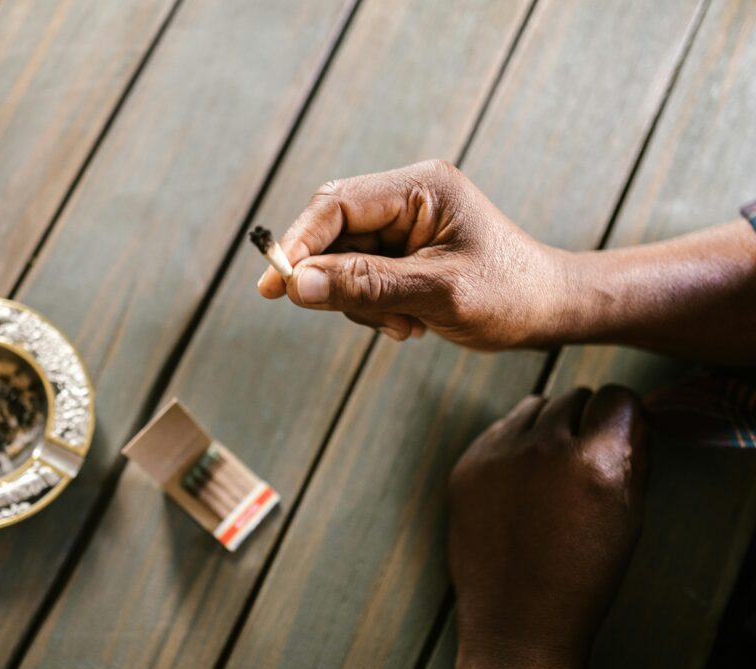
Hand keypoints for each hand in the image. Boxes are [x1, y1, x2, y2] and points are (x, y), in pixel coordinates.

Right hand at [257, 160, 572, 348]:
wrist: (551, 312)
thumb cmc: (511, 295)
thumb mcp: (438, 293)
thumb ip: (366, 286)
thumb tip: (298, 286)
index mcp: (420, 187)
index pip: (335, 205)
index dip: (299, 244)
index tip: (275, 286)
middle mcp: (406, 198)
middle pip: (332, 234)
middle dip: (337, 282)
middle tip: (365, 316)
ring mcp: (403, 225)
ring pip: (341, 263)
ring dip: (361, 303)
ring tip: (406, 325)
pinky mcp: (402, 252)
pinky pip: (359, 279)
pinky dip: (373, 308)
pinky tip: (410, 323)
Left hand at [447, 386, 647, 668]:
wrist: (517, 619)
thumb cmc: (581, 574)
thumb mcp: (627, 517)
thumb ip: (632, 457)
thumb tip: (629, 416)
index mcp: (595, 463)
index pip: (617, 397)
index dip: (621, 417)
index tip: (617, 434)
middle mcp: (544, 449)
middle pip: (574, 396)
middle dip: (584, 421)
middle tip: (582, 461)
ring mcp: (499, 454)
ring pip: (534, 405)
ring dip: (546, 426)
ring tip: (550, 471)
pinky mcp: (467, 464)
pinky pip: (499, 429)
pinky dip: (513, 445)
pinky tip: (520, 484)